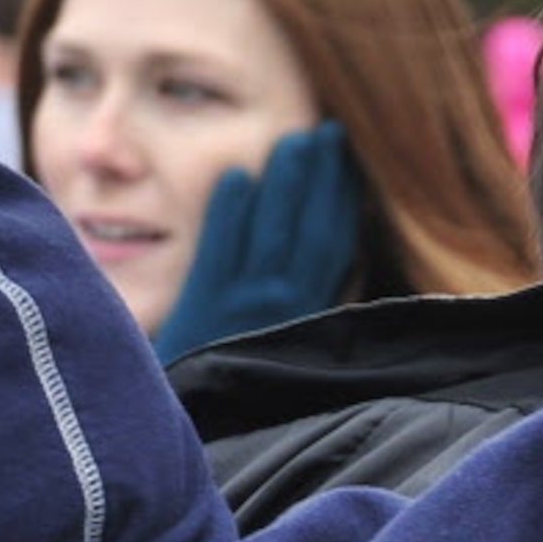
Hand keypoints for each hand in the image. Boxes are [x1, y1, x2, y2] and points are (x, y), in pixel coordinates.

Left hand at [152, 119, 359, 360]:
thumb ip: (319, 299)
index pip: (338, 244)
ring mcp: (246, 305)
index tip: (351, 159)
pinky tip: (237, 175)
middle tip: (330, 130)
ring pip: (274, 232)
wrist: (191, 411)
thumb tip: (352, 255)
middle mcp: (286, 307)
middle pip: (313, 230)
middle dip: (324, 179)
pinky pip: (222, 250)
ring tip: (295, 139)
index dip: (347, 198)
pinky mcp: (206, 306)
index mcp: (310, 313)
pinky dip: (230, 213)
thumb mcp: (288, 339)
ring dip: (286, 183)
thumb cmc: (235, 371)